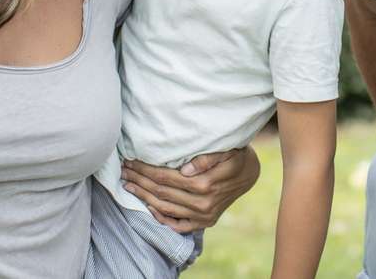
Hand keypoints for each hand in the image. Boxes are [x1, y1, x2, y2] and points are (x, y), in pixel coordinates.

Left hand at [122, 147, 260, 232]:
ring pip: (165, 208)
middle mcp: (202, 204)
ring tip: (129, 185)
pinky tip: (148, 206)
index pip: (166, 177)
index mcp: (206, 184)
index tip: (131, 161)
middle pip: (162, 192)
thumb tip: (185, 169)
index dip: (146, 169)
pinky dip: (161, 217)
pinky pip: (177, 224)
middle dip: (140, 181)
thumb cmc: (236, 155)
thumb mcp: (227, 150)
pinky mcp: (204, 222)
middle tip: (124, 170)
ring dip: (144, 197)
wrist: (251, 173)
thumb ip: (207, 158)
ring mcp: (203, 216)